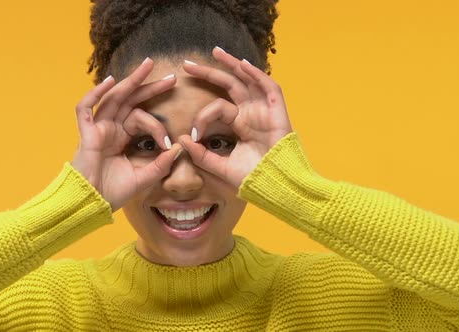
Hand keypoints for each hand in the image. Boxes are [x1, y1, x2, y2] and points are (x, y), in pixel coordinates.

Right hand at [71, 58, 181, 211]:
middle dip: (150, 87)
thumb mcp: (144, 178)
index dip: (158, 127)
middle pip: (132, 100)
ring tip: (147, 66)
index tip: (169, 143)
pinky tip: (110, 81)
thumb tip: (179, 149)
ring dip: (130, 81)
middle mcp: (111, 129)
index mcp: (123, 137)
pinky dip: (95, 94)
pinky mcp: (86, 134)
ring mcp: (98, 129)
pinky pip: (85, 109)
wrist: (92, 204)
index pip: (143, 118)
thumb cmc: (113, 192)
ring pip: (114, 98)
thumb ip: (161, 165)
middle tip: (172, 78)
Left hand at [178, 47, 292, 188]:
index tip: (193, 133)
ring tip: (216, 52)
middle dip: (209, 73)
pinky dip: (258, 76)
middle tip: (187, 64)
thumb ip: (201, 155)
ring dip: (233, 64)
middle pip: (229, 85)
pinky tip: (243, 65)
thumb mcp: (221, 167)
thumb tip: (181, 139)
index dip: (202, 117)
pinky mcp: (278, 112)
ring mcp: (264, 111)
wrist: (276, 187)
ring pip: (248, 80)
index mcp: (239, 124)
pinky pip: (270, 88)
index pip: (217, 109)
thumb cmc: (253, 179)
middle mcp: (251, 113)